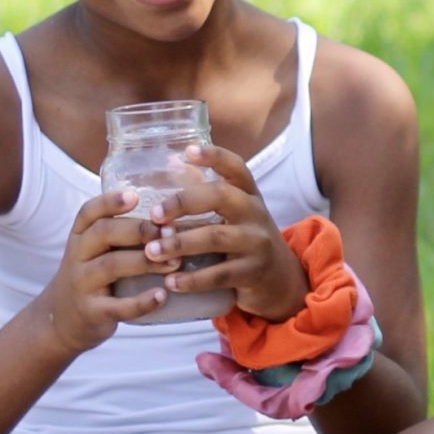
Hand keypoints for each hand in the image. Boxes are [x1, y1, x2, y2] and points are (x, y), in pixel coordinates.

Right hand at [42, 187, 167, 351]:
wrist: (61, 321)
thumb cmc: (92, 277)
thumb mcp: (95, 251)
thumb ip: (121, 233)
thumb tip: (170, 215)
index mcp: (80, 237)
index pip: (89, 212)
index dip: (110, 202)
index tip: (135, 196)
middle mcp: (77, 256)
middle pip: (103, 233)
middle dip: (138, 230)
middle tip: (170, 232)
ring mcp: (82, 284)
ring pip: (111, 266)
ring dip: (145, 262)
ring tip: (175, 262)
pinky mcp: (91, 312)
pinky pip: (117, 307)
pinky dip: (141, 302)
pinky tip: (162, 296)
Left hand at [143, 145, 308, 319]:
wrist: (281, 281)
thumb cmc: (247, 240)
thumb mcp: (236, 213)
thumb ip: (205, 190)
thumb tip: (171, 162)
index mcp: (249, 195)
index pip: (236, 167)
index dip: (214, 156)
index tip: (188, 151)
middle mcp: (255, 213)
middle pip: (221, 196)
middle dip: (183, 202)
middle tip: (155, 215)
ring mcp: (257, 243)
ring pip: (216, 237)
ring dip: (180, 243)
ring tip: (152, 251)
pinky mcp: (253, 272)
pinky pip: (219, 274)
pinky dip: (192, 279)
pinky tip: (170, 282)